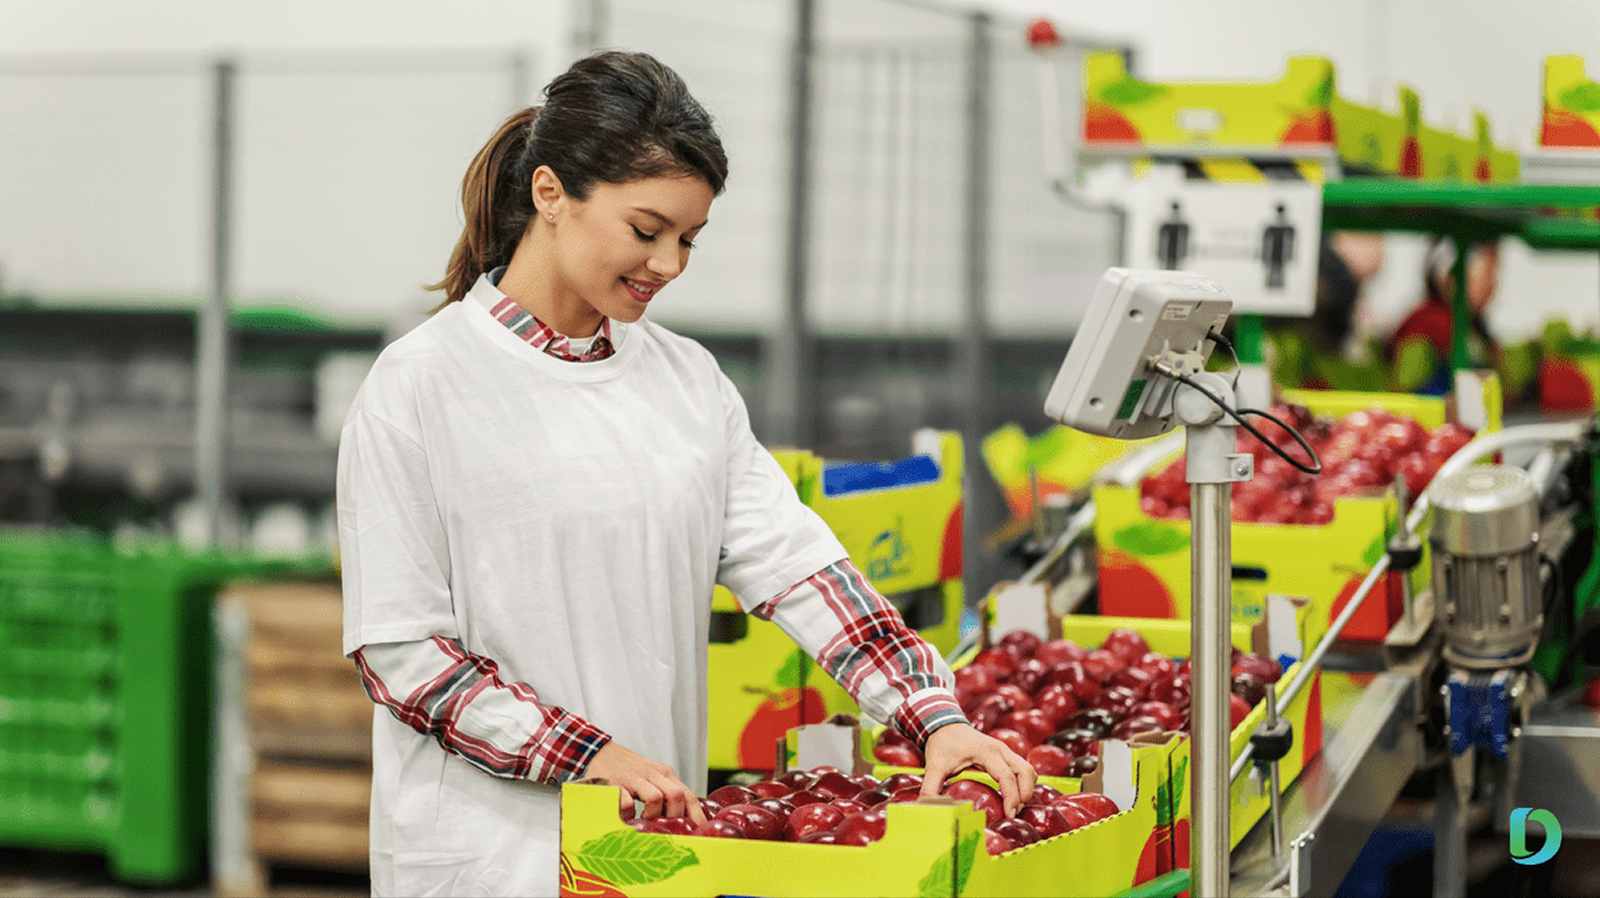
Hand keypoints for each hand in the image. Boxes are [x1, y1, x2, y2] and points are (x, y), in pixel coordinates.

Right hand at [585, 742, 705, 824]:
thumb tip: (684, 821)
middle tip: (664, 828)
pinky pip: (627, 802)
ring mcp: (634, 778)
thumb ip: (667, 795)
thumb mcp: (652, 779)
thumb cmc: (628, 771)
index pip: (689, 795)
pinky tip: (626, 817)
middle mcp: (653, 774)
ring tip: (644, 822)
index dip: (696, 816)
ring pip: (656, 798)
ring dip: (652, 815)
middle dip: (674, 817)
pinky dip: (628, 814)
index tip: (699, 833)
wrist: (599, 752)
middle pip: (677, 796)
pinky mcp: (615, 783)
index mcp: (665, 775)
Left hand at [918, 724, 1036, 816]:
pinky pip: (1023, 768)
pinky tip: (1012, 796)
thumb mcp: (934, 766)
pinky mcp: (1005, 753)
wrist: (944, 723)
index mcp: (986, 752)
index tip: (1009, 815)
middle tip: (1013, 813)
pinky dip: (1023, 783)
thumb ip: (931, 788)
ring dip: (1027, 789)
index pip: (1007, 777)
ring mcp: (1005, 750)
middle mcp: (1000, 749)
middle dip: (1025, 794)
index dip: (1011, 798)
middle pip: (1026, 772)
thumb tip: (928, 809)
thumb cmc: (941, 743)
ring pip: (1028, 770)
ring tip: (1014, 807)